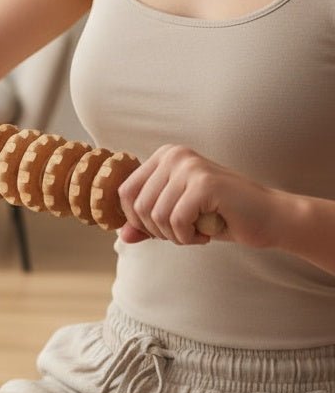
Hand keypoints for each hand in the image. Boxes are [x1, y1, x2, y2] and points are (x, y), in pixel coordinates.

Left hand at [116, 144, 277, 248]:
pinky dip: (188, 237)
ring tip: (197, 232)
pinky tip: (207, 232)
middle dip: (157, 231)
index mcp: (164, 156)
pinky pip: (176, 221)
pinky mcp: (205, 183)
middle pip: (138, 206)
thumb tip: (122, 236)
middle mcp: (174, 155)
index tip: (163, 229)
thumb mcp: (177, 218)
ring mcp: (190, 166)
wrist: (270, 218)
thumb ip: (148, 224)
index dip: (138, 220)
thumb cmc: (222, 216)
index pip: (125, 192)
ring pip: (156, 215)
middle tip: (183, 233)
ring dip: (174, 235)